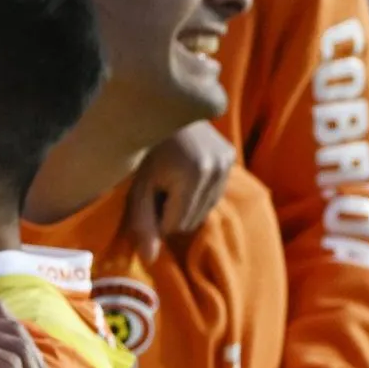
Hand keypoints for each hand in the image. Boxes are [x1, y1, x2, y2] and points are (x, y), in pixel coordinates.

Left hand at [125, 121, 235, 261]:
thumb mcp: (137, 187)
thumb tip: (150, 260)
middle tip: (158, 185)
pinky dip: (198, 192)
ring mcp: (227, 161)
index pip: (175, 225)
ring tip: (171, 177)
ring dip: (186, 203)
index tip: (148, 193)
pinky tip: (184, 171)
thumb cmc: (142, 149)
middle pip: (192, 220)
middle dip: (172, 211)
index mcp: (193, 175)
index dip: (156, 216)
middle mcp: (217, 168)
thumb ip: (143, 223)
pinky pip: (213, 194)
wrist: (160, 107)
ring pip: (204, 210)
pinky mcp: (231, 156)